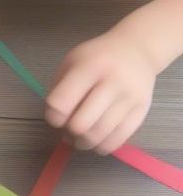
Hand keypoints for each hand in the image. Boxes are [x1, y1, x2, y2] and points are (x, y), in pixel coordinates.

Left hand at [45, 28, 157, 153]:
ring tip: (80, 137)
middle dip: (68, 133)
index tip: (56, 115)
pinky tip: (97, 140)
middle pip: (80, 124)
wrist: (137, 50)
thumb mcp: (71, 63)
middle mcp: (113, 81)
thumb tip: (57, 124)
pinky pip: (118, 139)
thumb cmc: (96, 58)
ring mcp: (130, 97)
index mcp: (90, 67)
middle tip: (68, 130)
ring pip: (98, 135)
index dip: (53, 117)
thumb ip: (58, 90)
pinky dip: (102, 146)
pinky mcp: (142, 110)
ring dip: (83, 143)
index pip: (60, 104)